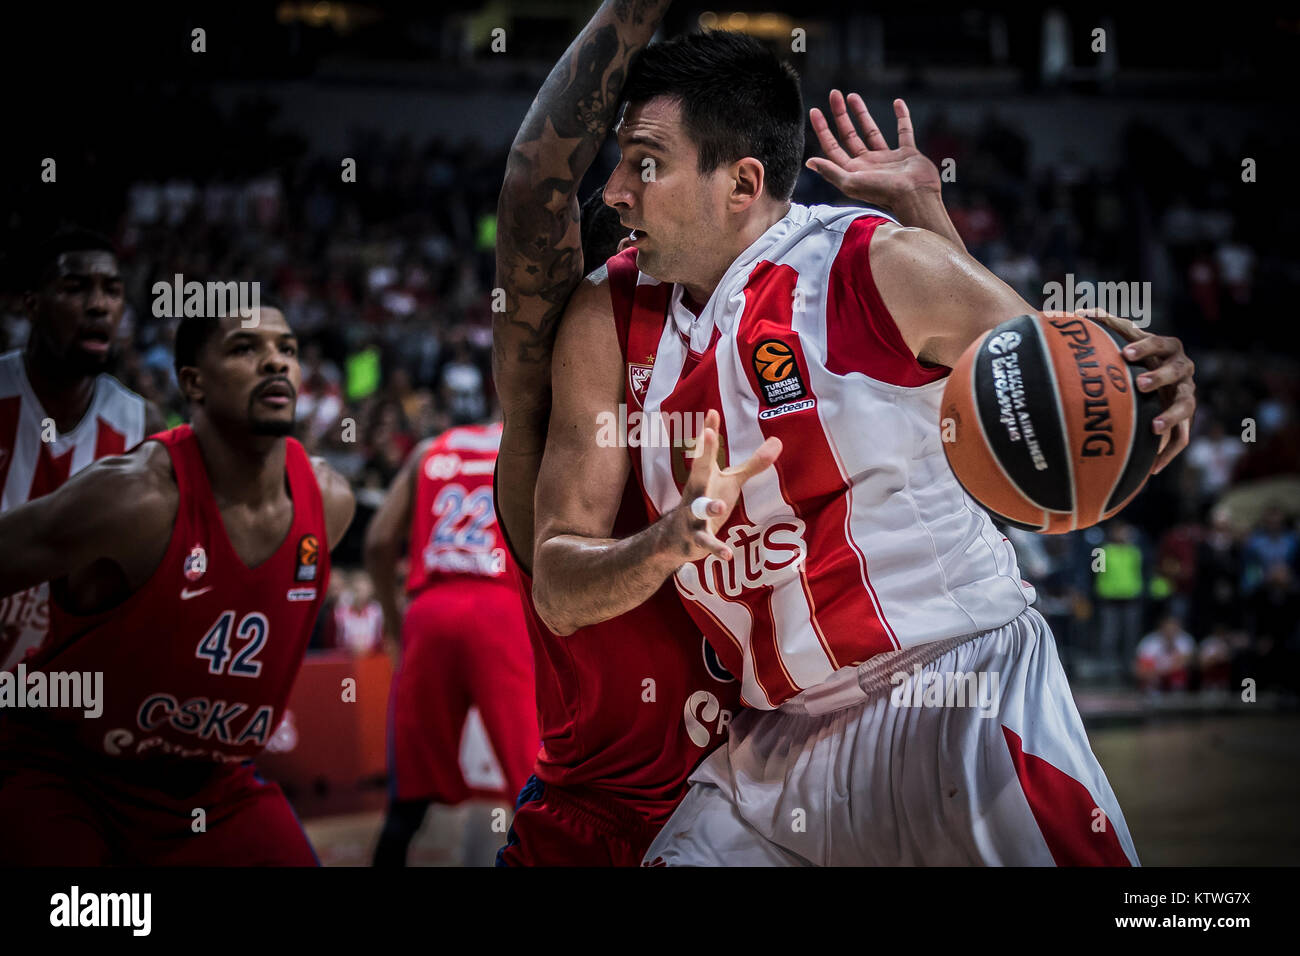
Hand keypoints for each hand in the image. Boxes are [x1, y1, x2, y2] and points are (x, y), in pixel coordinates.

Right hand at [669, 410, 780, 562]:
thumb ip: (753, 464)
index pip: (706, 450)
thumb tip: (778, 441)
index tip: (712, 412)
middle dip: (703, 453)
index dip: (709, 431)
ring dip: (709, 507)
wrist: (673, 538)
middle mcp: (695, 492)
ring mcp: (691, 516)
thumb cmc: (707, 501)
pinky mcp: (695, 539)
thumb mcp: (731, 481)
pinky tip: (728, 554)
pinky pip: (706, 543)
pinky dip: (716, 549)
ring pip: (698, 509)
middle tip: (707, 434)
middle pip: (699, 470)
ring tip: (720, 506)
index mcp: (703, 476)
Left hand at [805, 92, 941, 206]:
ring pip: (871, 131)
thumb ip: (830, 171)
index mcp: (853, 171)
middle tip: (834, 94)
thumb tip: (808, 162)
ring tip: (853, 96)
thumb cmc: (883, 192)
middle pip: (849, 135)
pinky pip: (904, 131)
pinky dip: (902, 117)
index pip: (832, 147)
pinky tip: (897, 103)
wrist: (915, 196)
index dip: (822, 129)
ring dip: (861, 114)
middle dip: (840, 115)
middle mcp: (868, 164)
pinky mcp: (907, 154)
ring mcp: (887, 158)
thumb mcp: (851, 183)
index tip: (815, 110)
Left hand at [1072, 308, 1195, 474]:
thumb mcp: (1121, 337)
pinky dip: (1168, 453)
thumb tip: (1077, 314)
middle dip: (1160, 378)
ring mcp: (1187, 395)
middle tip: (1141, 385)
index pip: (1162, 344)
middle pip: (1178, 372)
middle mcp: (1183, 370)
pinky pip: (1181, 439)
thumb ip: (1105, 324)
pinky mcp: (1183, 419)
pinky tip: (1150, 468)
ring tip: (1153, 429)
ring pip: (1186, 407)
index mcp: (1169, 348)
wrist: (1152, 376)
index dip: (1146, 347)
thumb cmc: (1132, 355)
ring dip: (1171, 417)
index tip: (1125, 353)